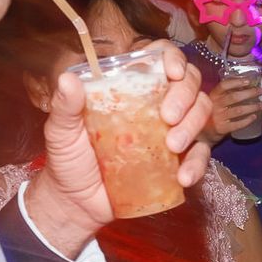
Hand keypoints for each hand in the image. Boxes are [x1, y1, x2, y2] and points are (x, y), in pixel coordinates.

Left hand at [26, 40, 213, 254]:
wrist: (76, 203)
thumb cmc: (69, 159)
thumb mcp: (61, 130)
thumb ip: (65, 106)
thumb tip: (67, 78)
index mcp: (130, 87)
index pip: (160, 58)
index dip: (173, 58)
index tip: (173, 72)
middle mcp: (155, 103)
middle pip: (188, 83)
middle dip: (186, 94)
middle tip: (169, 116)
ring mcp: (170, 131)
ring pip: (200, 113)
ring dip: (194, 125)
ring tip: (173, 146)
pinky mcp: (177, 160)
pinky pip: (200, 154)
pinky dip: (198, 163)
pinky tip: (184, 177)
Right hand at [205, 75, 261, 141]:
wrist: (204, 132)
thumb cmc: (214, 112)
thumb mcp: (216, 100)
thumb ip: (226, 93)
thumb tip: (247, 84)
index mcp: (213, 96)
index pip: (223, 86)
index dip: (236, 82)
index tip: (248, 81)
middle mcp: (214, 106)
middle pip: (234, 97)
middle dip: (249, 93)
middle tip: (260, 91)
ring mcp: (218, 118)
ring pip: (238, 110)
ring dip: (252, 107)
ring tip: (260, 105)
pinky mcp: (222, 129)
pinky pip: (237, 124)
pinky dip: (247, 120)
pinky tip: (254, 117)